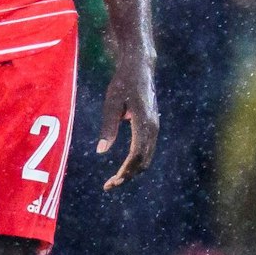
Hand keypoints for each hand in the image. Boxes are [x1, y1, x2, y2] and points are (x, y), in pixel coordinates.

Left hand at [97, 44, 159, 188]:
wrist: (140, 68)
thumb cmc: (123, 83)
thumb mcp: (111, 103)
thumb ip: (108, 128)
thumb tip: (101, 152)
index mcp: (144, 122)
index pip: (136, 154)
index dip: (125, 171)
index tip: (112, 182)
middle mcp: (153, 127)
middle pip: (143, 160)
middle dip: (127, 175)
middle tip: (109, 186)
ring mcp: (154, 127)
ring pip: (146, 157)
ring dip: (132, 170)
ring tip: (114, 180)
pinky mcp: (151, 126)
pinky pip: (146, 150)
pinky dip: (136, 162)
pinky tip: (123, 168)